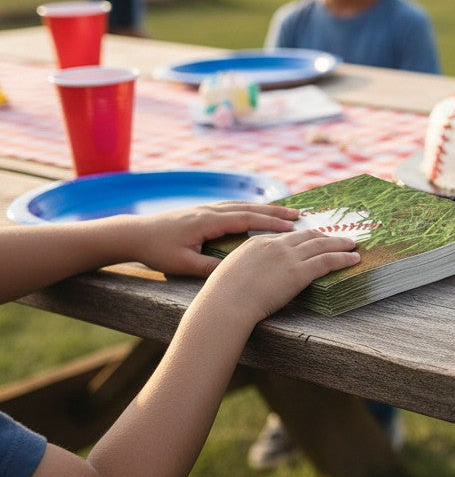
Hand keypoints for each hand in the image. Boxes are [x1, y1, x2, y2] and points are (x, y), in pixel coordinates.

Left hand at [121, 202, 302, 276]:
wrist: (133, 234)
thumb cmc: (157, 250)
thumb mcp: (183, 264)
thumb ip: (209, 267)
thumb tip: (235, 271)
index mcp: (208, 222)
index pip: (246, 219)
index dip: (270, 223)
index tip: (292, 227)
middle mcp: (210, 211)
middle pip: (249, 208)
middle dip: (274, 212)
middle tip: (299, 216)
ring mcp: (206, 208)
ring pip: (241, 205)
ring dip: (264, 208)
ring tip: (285, 213)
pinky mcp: (201, 211)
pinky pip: (232, 207)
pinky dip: (250, 208)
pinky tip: (257, 213)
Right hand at [197, 228, 360, 323]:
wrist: (226, 303)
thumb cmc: (223, 295)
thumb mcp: (233, 270)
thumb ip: (248, 266)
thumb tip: (255, 274)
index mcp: (258, 242)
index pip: (289, 236)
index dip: (305, 237)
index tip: (315, 238)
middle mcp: (276, 245)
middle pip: (309, 236)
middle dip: (326, 236)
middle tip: (339, 237)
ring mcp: (289, 257)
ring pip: (322, 245)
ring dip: (340, 244)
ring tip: (353, 244)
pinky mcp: (299, 272)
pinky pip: (328, 261)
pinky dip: (344, 258)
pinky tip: (354, 259)